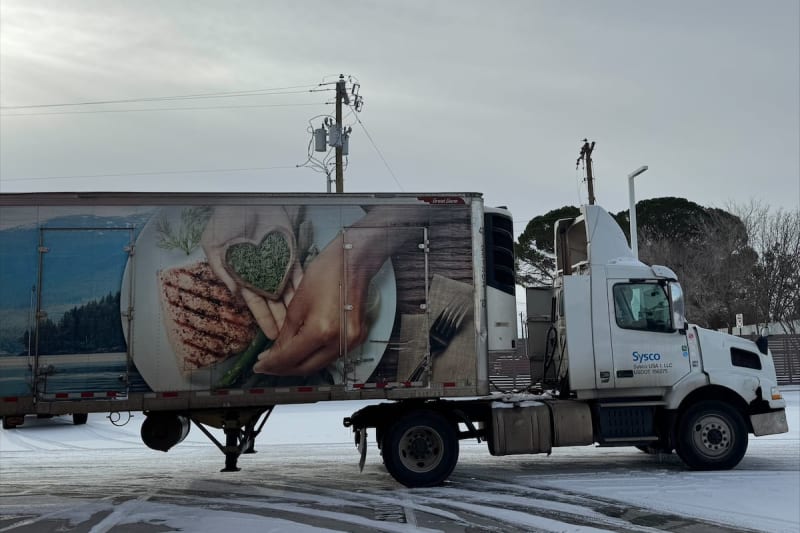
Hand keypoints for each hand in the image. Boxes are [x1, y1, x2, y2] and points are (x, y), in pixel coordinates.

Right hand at [201, 206, 302, 338]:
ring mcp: (277, 263)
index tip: (270, 336)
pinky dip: (303, 286)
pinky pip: (298, 272)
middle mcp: (261, 273)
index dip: (262, 319)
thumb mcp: (214, 245)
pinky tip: (309, 301)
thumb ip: (223, 271)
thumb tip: (236, 296)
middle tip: (290, 338)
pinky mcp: (290, 252)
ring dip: (294, 308)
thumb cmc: (224, 219)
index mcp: (242, 274)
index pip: (255, 302)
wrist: (244, 198)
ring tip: (302, 326)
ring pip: (288, 291)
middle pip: (274, 301)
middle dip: (281, 319)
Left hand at [254, 229, 385, 374]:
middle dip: (284, 369)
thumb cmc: (325, 274)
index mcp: (320, 332)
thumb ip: (286, 333)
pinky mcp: (357, 338)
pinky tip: (303, 351)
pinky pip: (331, 355)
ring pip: (319, 364)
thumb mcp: (297, 304)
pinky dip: (315, 356)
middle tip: (267, 365)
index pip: (290, 358)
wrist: (353, 262)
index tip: (258, 366)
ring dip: (299, 364)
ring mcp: (351, 343)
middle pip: (306, 367)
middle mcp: (338, 343)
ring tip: (282, 358)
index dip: (272, 365)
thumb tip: (275, 353)